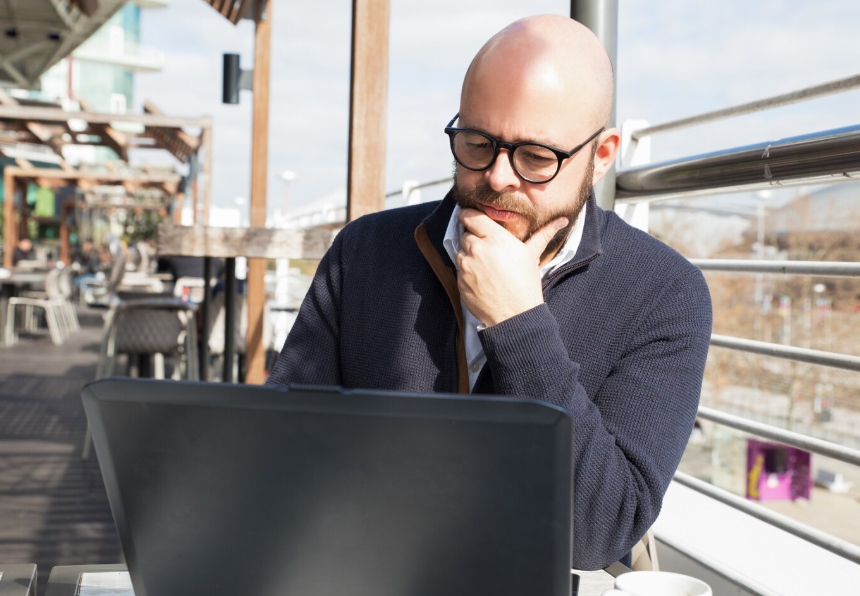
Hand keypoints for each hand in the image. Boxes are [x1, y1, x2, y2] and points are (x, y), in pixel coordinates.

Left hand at [456, 208, 567, 326]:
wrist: (514, 315)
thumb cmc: (525, 284)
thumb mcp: (532, 255)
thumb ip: (543, 234)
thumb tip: (562, 220)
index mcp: (495, 239)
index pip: (471, 216)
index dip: (468, 215)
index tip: (468, 216)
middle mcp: (478, 249)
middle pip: (465, 234)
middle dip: (473, 239)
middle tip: (486, 249)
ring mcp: (466, 266)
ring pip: (460, 251)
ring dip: (469, 255)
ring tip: (485, 266)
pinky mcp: (459, 281)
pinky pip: (458, 269)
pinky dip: (466, 271)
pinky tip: (481, 278)